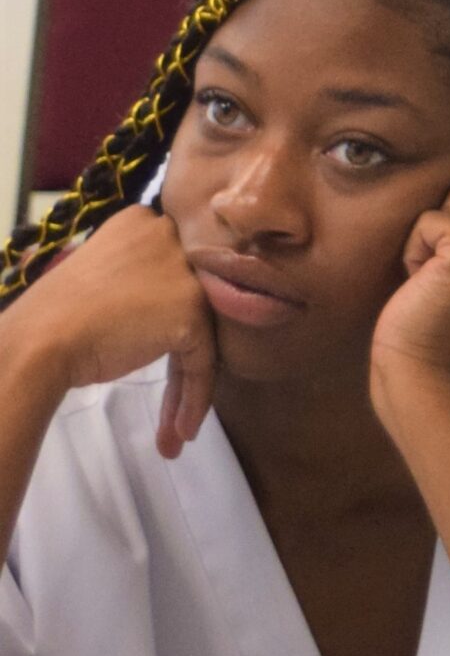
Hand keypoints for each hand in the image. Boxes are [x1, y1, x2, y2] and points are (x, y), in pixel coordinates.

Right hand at [0, 208, 216, 459]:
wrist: (39, 343)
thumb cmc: (57, 315)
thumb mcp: (105, 278)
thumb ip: (142, 278)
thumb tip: (172, 303)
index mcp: (144, 222)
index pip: (178, 273)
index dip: (172, 320)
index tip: (163, 355)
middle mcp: (171, 239)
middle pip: (195, 306)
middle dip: (185, 359)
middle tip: (174, 405)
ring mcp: (185, 275)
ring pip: (202, 340)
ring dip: (188, 391)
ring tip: (175, 430)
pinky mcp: (192, 313)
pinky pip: (203, 365)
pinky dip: (194, 401)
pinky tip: (180, 433)